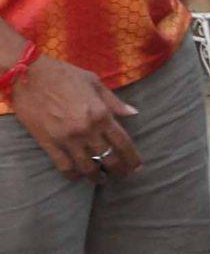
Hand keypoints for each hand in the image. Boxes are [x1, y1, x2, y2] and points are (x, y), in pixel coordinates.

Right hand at [12, 54, 140, 178]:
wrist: (28, 73)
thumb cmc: (63, 74)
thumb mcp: (94, 82)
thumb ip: (114, 101)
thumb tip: (133, 113)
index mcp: (101, 114)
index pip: (123, 143)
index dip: (132, 159)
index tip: (136, 167)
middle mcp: (87, 130)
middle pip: (109, 159)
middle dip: (118, 170)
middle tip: (120, 175)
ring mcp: (67, 138)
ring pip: (88, 167)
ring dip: (97, 177)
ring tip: (101, 179)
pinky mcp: (48, 142)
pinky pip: (63, 165)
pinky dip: (72, 175)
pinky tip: (77, 177)